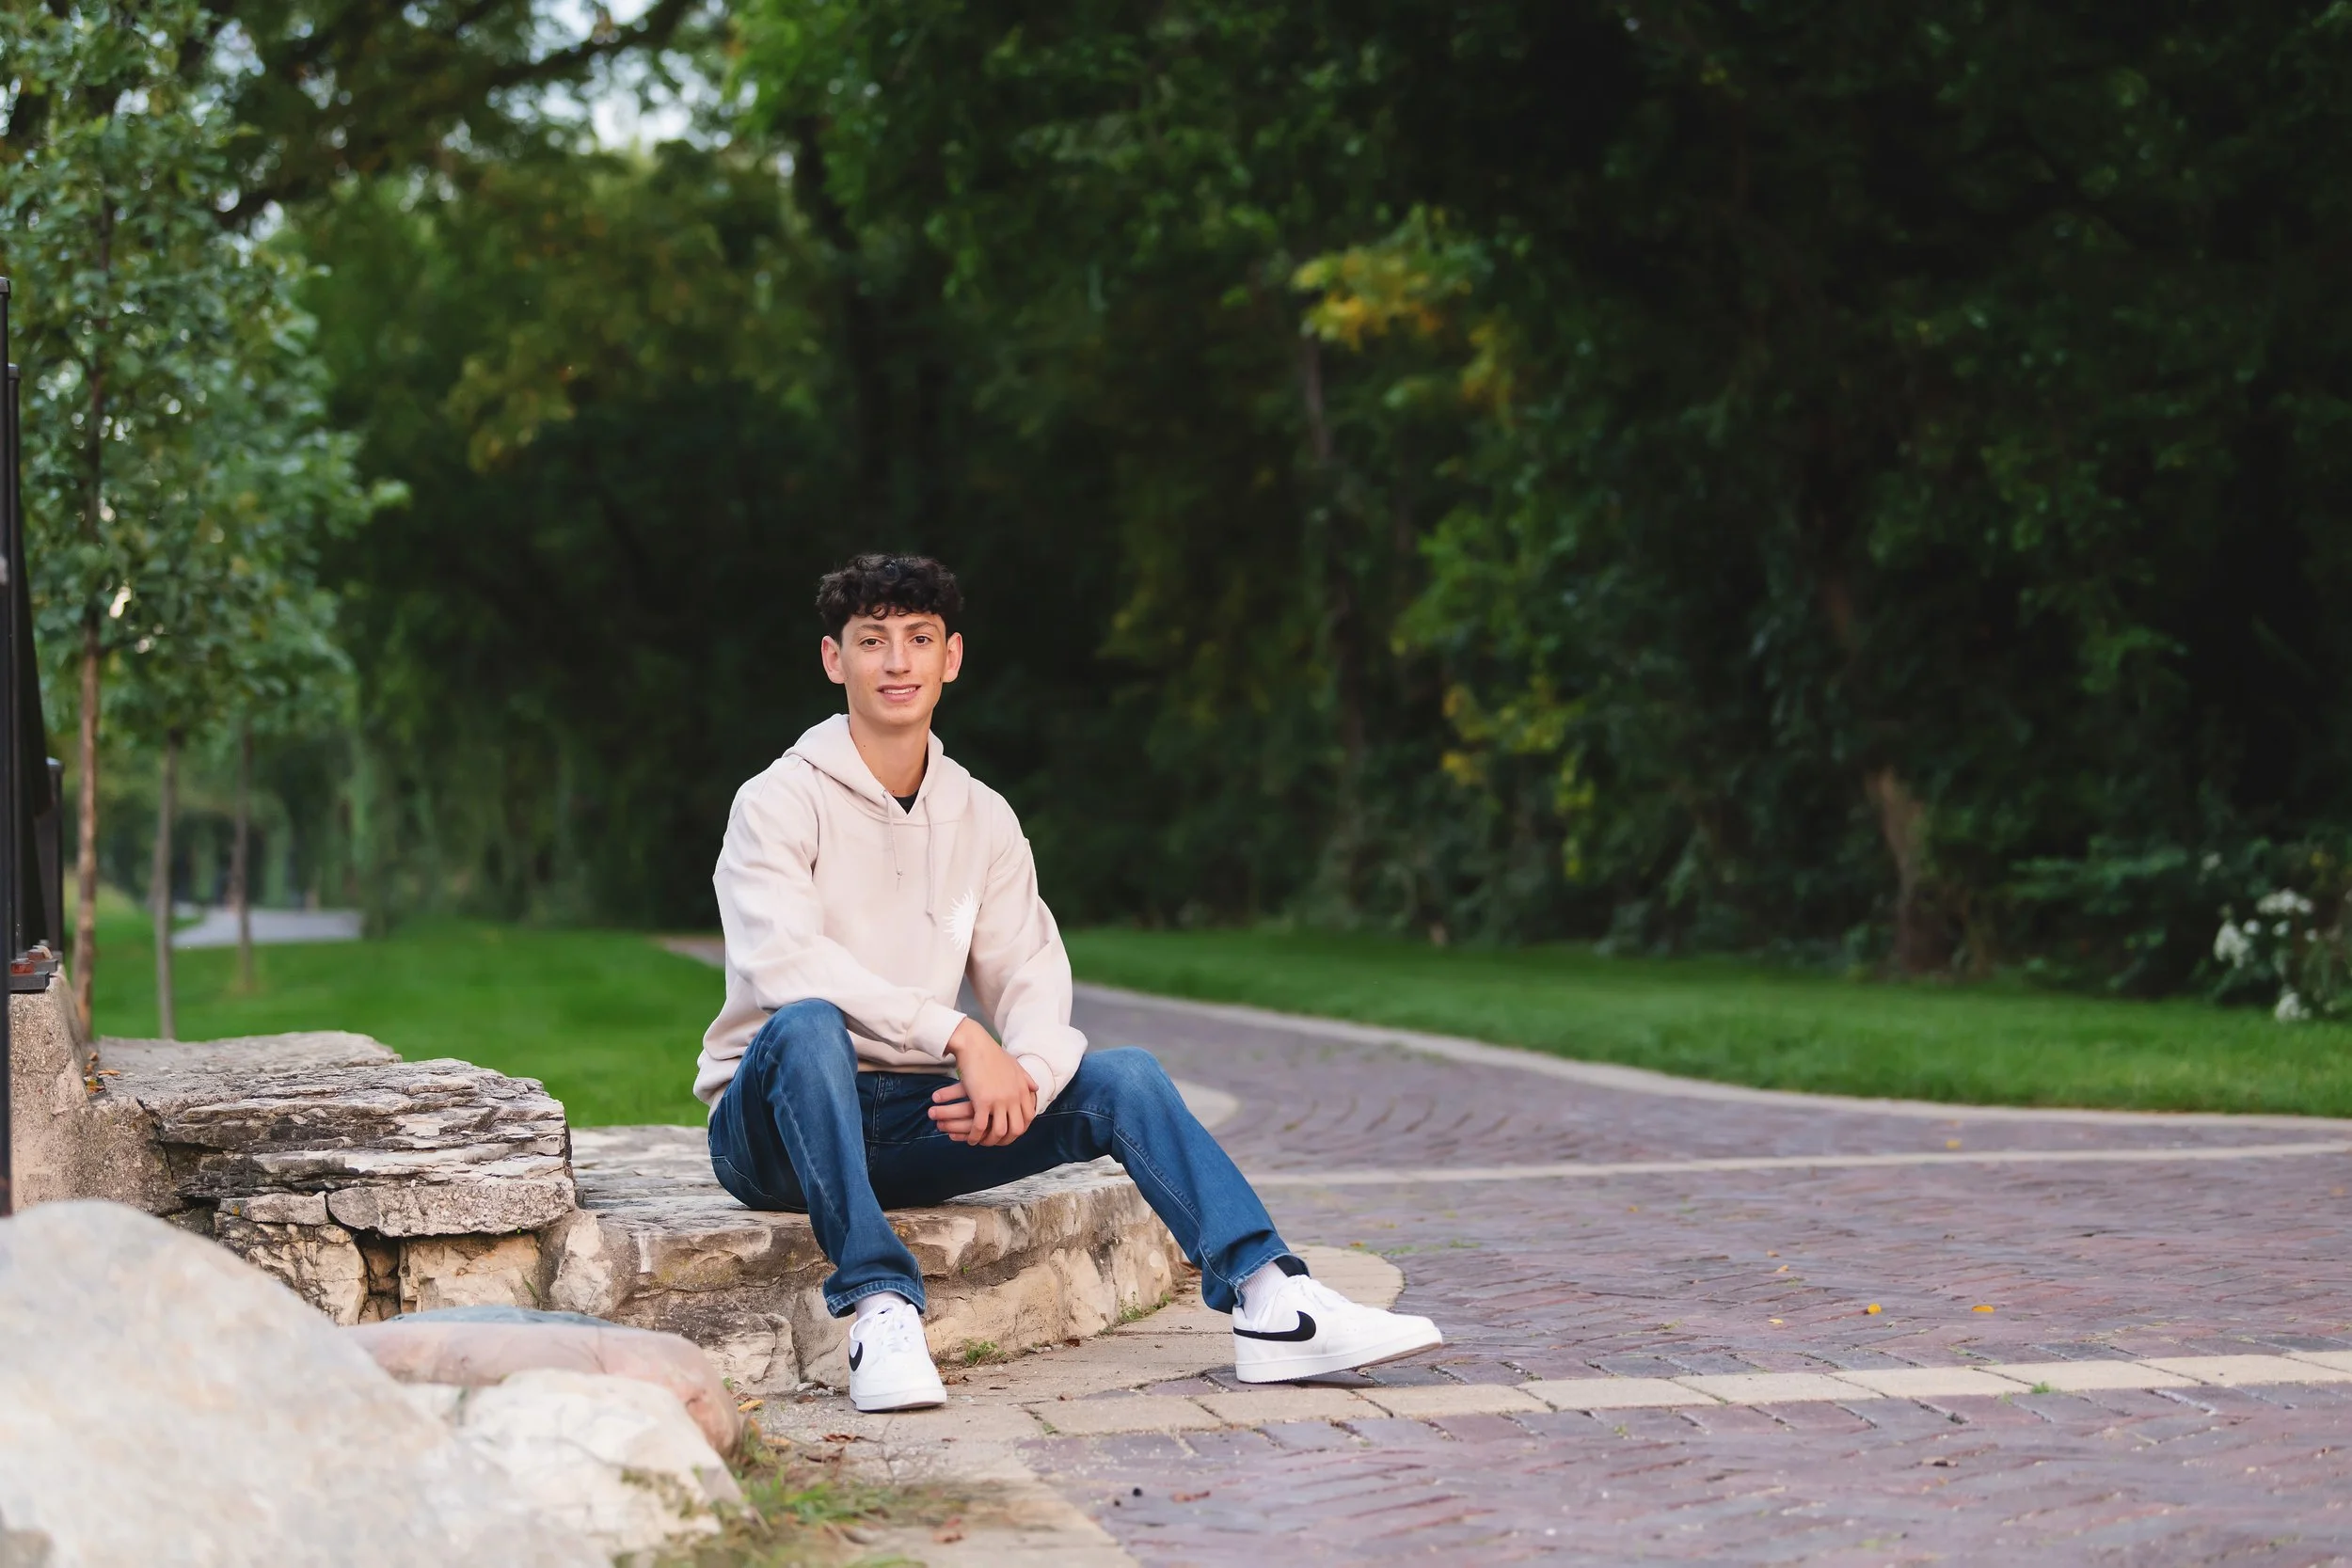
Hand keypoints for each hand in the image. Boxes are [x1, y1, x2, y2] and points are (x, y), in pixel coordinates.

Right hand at [932, 1018, 1036, 1146]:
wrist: (974, 1044)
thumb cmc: (991, 1054)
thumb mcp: (1014, 1065)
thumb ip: (1026, 1079)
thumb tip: (1035, 1088)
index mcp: (1023, 1089)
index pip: (1029, 1117)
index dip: (1021, 1128)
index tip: (1010, 1132)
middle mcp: (1014, 1097)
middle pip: (1017, 1129)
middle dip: (1007, 1139)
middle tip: (996, 1141)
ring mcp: (999, 1100)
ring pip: (999, 1131)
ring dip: (990, 1141)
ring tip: (981, 1142)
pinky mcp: (982, 1102)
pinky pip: (980, 1127)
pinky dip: (975, 1137)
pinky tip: (970, 1139)